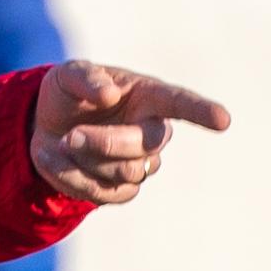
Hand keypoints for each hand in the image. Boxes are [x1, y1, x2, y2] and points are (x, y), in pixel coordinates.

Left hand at [30, 61, 230, 205]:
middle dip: (105, 143)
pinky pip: (102, 194)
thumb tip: (109, 95)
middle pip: (145, 146)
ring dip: (83, 159)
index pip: (180, 103)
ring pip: (125, 173)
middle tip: (71, 135)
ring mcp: (139, 163)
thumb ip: (86, 78)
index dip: (201, 112)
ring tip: (59, 141)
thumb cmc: (68, 93)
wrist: (47, 126)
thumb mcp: (68, 75)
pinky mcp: (119, 190)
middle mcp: (152, 131)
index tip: (223, 120)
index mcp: (149, 96)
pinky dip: (70, 177)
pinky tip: (52, 157)